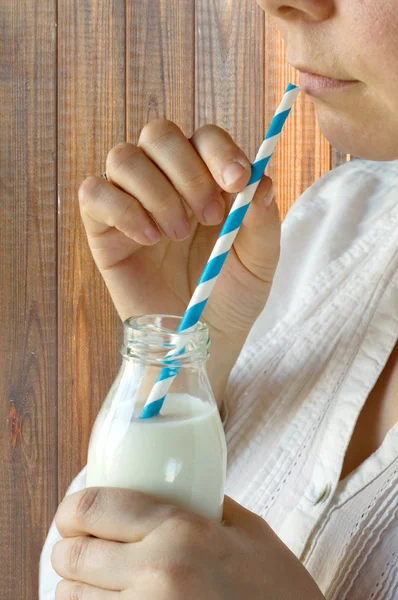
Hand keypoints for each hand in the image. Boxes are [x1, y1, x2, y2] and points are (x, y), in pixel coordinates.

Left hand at [52, 487, 323, 599]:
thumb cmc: (278, 591)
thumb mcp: (249, 531)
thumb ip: (205, 504)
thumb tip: (166, 487)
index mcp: (181, 532)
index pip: (95, 507)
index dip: (72, 509)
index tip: (74, 515)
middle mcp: (157, 575)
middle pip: (73, 556)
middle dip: (67, 551)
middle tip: (79, 550)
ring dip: (75, 590)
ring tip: (96, 586)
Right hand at [78, 121, 279, 401]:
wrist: (199, 341)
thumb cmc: (231, 297)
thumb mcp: (260, 261)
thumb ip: (262, 219)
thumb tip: (260, 180)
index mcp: (207, 181)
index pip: (205, 137)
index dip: (218, 151)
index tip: (236, 182)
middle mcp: (167, 183)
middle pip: (159, 134)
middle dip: (187, 171)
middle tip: (208, 216)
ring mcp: (132, 202)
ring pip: (124, 157)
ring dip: (156, 191)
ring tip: (176, 234)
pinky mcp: (103, 228)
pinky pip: (94, 192)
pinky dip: (121, 208)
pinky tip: (148, 239)